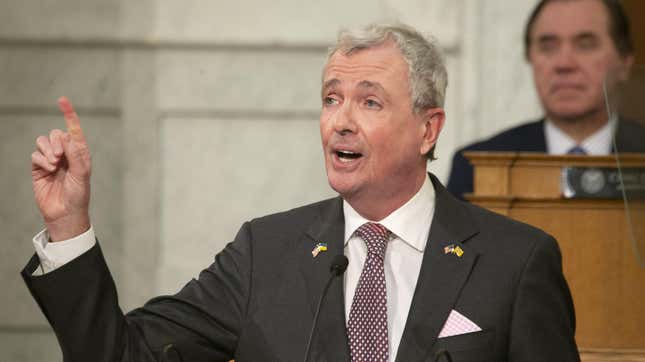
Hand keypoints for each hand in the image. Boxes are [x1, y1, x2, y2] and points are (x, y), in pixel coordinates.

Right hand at [31, 97, 91, 241]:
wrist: (65, 213)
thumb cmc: (78, 195)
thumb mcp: (82, 173)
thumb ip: (75, 153)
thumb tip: (66, 135)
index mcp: (80, 153)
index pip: (74, 130)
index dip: (68, 114)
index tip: (62, 100)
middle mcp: (66, 154)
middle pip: (56, 134)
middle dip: (56, 142)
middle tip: (59, 157)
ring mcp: (51, 160)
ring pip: (43, 142)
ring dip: (47, 150)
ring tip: (54, 165)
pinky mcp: (38, 168)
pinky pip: (35, 154)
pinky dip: (40, 160)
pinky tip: (47, 170)